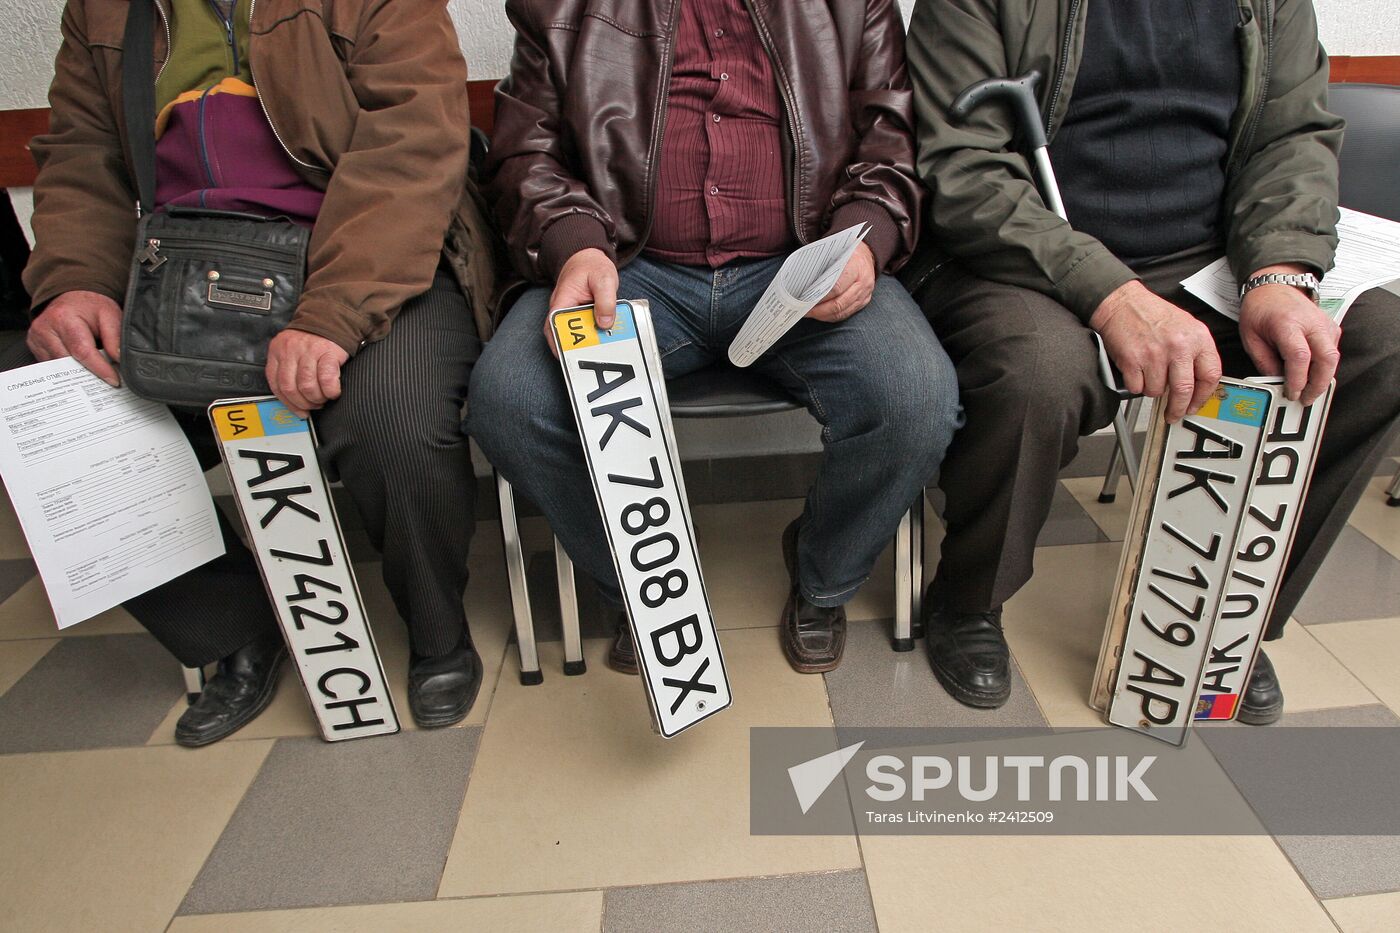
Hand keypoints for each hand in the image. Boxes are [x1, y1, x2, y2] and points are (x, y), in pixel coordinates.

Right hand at [27, 290, 123, 385]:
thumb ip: (115, 338)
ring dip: (77, 374)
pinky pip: (52, 366)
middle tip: (106, 381)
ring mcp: (36, 339)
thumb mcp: (109, 315)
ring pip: (58, 368)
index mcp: (63, 318)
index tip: (113, 380)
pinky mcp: (35, 346)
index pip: (82, 351)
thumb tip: (118, 361)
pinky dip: (67, 370)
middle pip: (68, 362)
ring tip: (94, 376)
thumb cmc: (91, 306)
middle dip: (89, 374)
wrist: (72, 298)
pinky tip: (80, 369)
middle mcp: (45, 329)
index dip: (99, 368)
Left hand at [265, 329, 348, 417]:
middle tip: (313, 406)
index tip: (298, 411)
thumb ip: (287, 369)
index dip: (288, 403)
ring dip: (317, 399)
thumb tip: (293, 399)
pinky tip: (333, 392)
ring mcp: (309, 351)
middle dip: (303, 403)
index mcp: (277, 351)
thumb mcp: (291, 350)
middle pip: (290, 388)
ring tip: (323, 399)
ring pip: (307, 386)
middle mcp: (290, 350)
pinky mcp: (327, 352)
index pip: (276, 384)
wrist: (333, 318)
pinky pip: (326, 379)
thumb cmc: (313, 339)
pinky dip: (330, 391)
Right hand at [547, 248, 618, 355]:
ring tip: (602, 351)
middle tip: (592, 357)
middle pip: (563, 335)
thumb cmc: (592, 265)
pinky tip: (607, 339)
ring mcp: (571, 314)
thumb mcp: (604, 278)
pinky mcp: (581, 317)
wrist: (589, 258)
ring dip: (587, 343)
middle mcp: (563, 309)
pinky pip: (586, 329)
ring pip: (575, 335)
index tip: (566, 356)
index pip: (554, 324)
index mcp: (563, 300)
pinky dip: (595, 335)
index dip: (557, 342)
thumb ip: (605, 299)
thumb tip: (604, 323)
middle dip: (576, 348)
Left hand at [807, 242, 875, 322]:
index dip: (820, 297)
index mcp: (856, 267)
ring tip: (810, 313)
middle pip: (838, 304)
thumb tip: (803, 278)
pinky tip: (821, 314)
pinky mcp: (863, 302)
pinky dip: (831, 316)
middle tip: (804, 310)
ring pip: (842, 312)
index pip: (836, 288)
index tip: (805, 300)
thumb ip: (823, 264)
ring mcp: (864, 294)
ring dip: (824, 315)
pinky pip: (846, 314)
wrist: (868, 254)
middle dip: (819, 310)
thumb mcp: (837, 251)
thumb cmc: (847, 252)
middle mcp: (863, 283)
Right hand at [1090, 281, 1221, 422]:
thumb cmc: (1152, 314)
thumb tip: (1197, 385)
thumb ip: (1195, 353)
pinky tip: (1136, 369)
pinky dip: (1135, 384)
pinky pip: (1137, 387)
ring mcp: (1155, 354)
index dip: (1203, 396)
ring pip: (1157, 390)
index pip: (1210, 375)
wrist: (1123, 303)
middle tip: (1173, 413)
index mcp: (1197, 337)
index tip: (1195, 405)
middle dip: (1178, 407)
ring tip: (1148, 371)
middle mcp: (1178, 345)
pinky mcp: (1133, 360)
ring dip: (1151, 388)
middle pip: (1184, 390)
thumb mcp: (1186, 327)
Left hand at [1238, 265, 1339, 405]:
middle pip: (1327, 359)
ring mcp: (1325, 324)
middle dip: (1319, 384)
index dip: (1298, 379)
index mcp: (1288, 323)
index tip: (1292, 393)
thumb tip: (1277, 384)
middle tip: (1305, 398)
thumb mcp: (1251, 337)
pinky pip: (1332, 352)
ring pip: (1334, 357)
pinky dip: (1324, 366)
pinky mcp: (1331, 328)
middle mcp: (1311, 323)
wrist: (1274, 287)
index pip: (1300, 356)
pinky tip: (1311, 374)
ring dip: (1323, 378)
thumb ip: (1264, 362)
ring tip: (1307, 390)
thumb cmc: (1260, 310)